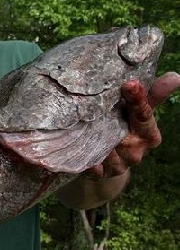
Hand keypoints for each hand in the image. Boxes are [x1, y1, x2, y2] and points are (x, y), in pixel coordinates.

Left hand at [57, 72, 179, 209]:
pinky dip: (89, 161)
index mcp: (149, 135)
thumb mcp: (138, 112)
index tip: (129, 84)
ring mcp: (120, 164)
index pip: (144, 115)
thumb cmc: (123, 128)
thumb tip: (176, 77)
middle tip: (97, 105)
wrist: (107, 162)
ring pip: (106, 149)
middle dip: (111, 122)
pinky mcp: (102, 174)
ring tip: (84, 125)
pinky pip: (93, 166)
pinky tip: (82, 154)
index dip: (137, 100)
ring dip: (96, 140)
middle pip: (123, 135)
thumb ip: (153, 96)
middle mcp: (137, 151)